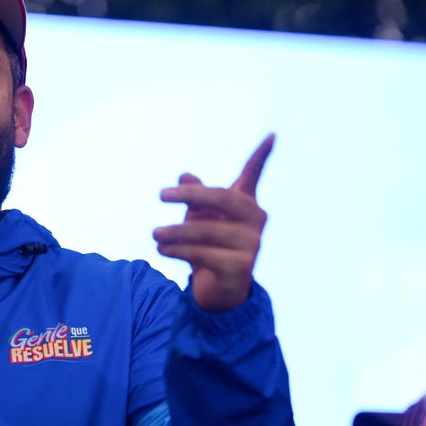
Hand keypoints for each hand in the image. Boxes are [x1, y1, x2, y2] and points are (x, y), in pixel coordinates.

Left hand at [152, 134, 273, 311]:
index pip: (253, 176)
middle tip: (161, 194)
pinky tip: (162, 249)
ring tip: (154, 234)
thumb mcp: (198, 218)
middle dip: (190, 195)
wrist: (218, 291)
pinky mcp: (241, 268)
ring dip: (175, 232)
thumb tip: (185, 174)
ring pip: (206, 231)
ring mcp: (251, 245)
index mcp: (245, 204)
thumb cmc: (208, 246)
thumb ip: (194, 196)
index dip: (261, 155)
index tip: (271, 134)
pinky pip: (204, 254)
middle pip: (223, 198)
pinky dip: (178, 251)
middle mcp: (255, 221)